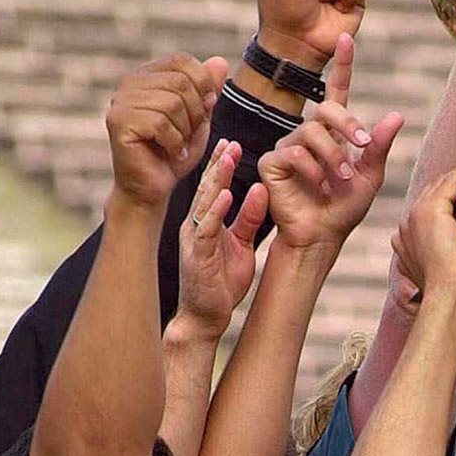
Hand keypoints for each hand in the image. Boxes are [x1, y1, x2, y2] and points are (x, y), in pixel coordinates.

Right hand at [106, 53, 227, 207]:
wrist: (155, 186)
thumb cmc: (176, 151)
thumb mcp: (200, 118)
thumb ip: (208, 90)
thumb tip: (220, 61)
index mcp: (148, 76)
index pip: (183, 61)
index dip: (203, 85)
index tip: (205, 109)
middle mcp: (130, 83)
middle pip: (181, 82)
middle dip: (196, 112)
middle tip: (188, 134)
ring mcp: (121, 102)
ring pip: (172, 103)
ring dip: (185, 130)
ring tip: (178, 144)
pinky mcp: (118, 123)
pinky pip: (160, 124)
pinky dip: (175, 143)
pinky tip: (171, 153)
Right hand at [177, 140, 268, 338]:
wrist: (206, 316)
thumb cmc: (222, 281)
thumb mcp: (242, 244)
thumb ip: (249, 219)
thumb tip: (260, 190)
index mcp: (207, 222)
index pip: (214, 187)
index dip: (222, 165)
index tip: (233, 143)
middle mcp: (197, 225)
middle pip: (207, 188)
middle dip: (219, 163)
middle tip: (230, 139)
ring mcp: (195, 239)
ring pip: (204, 202)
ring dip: (216, 179)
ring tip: (227, 157)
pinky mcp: (196, 254)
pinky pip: (206, 228)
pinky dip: (215, 211)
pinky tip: (224, 195)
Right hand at [258, 36, 402, 251]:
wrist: (322, 236)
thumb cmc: (344, 209)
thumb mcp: (370, 177)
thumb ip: (379, 146)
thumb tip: (397, 115)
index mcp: (333, 134)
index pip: (336, 92)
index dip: (341, 65)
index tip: (345, 37)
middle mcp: (308, 134)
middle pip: (326, 109)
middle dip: (347, 126)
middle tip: (362, 146)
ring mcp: (288, 146)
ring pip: (311, 132)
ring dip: (333, 157)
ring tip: (340, 181)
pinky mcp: (271, 161)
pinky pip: (293, 152)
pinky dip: (312, 170)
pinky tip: (318, 187)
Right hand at [391, 160, 455, 309]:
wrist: (451, 295)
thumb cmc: (455, 296)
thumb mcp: (453, 282)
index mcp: (406, 245)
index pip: (423, 215)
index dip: (443, 204)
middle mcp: (405, 228)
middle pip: (429, 195)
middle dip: (450, 185)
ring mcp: (416, 217)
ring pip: (438, 186)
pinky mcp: (431, 210)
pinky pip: (449, 183)